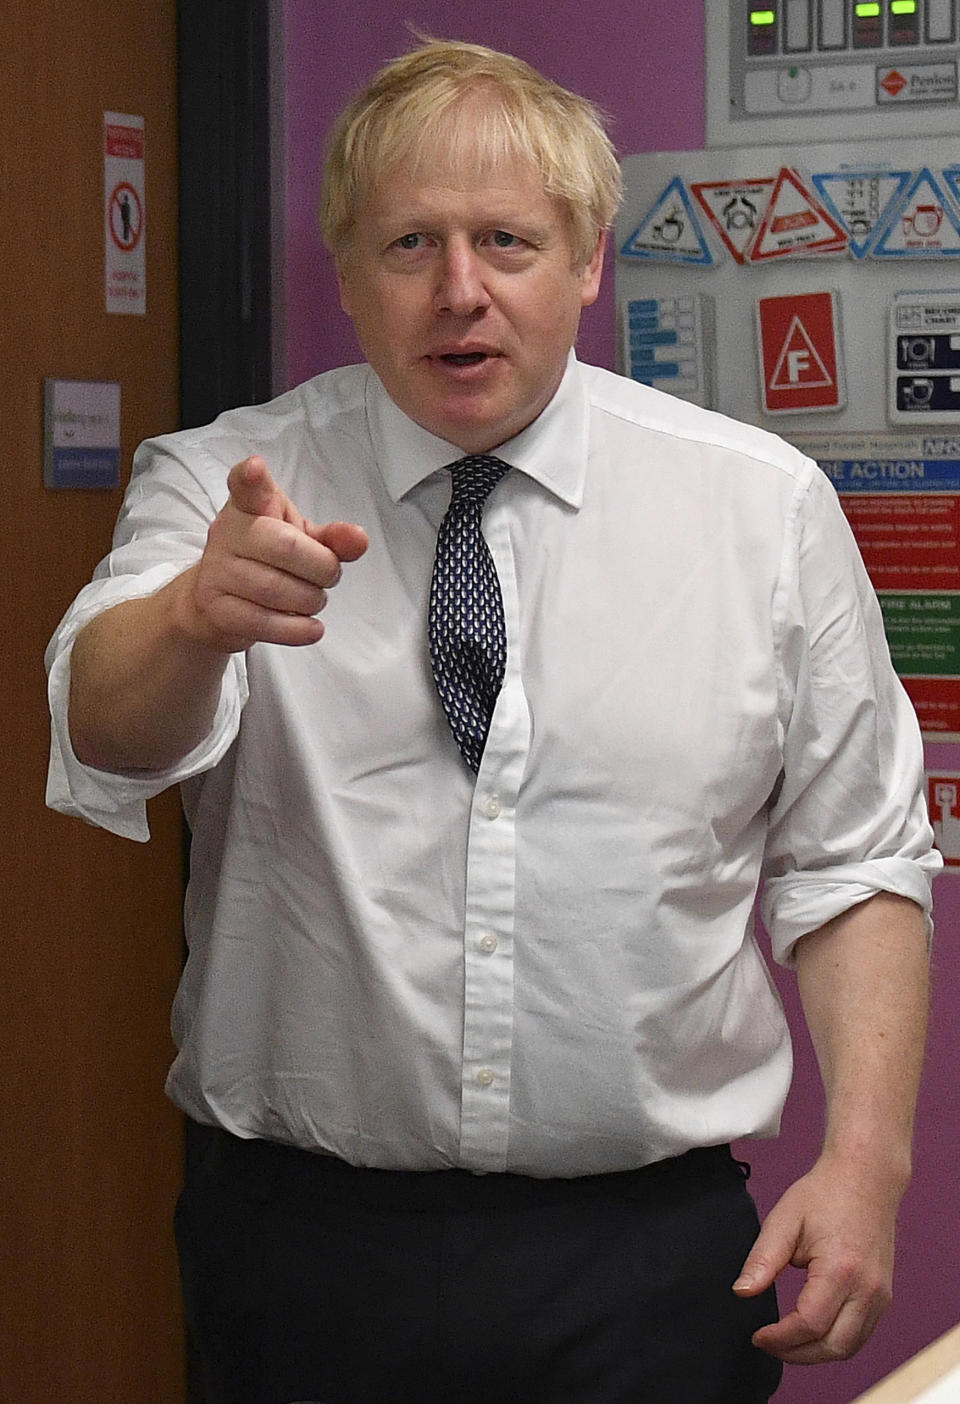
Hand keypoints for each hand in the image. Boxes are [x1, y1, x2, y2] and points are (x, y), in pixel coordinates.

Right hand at [184, 455, 367, 651]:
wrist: (215, 603)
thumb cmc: (266, 560)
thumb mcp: (302, 540)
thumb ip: (333, 538)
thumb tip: (358, 540)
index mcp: (250, 506)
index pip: (246, 486)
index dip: (251, 478)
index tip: (256, 469)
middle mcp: (228, 532)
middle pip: (285, 547)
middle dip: (321, 568)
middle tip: (328, 576)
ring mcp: (218, 571)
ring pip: (275, 589)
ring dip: (310, 600)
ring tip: (313, 599)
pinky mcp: (216, 608)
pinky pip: (262, 622)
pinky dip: (296, 630)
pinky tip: (312, 628)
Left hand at [732, 1154, 900, 1363]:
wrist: (866, 1177)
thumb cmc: (825, 1194)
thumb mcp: (784, 1220)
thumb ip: (762, 1260)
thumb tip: (741, 1292)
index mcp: (841, 1270)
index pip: (809, 1324)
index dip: (780, 1338)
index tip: (757, 1336)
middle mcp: (868, 1289)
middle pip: (833, 1346)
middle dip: (796, 1354)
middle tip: (768, 1344)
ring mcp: (880, 1295)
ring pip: (849, 1347)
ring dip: (816, 1353)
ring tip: (786, 1343)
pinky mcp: (884, 1295)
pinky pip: (861, 1334)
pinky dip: (835, 1342)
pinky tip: (811, 1332)